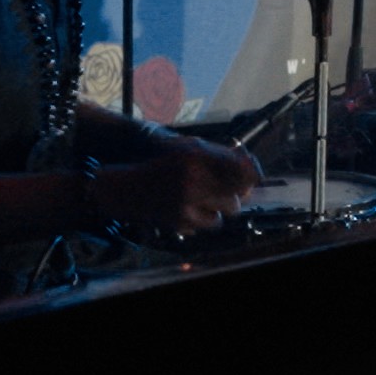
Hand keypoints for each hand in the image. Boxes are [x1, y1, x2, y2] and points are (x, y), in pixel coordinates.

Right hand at [103, 136, 262, 235]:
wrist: (125, 188)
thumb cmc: (162, 166)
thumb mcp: (189, 150)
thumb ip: (219, 156)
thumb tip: (251, 168)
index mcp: (196, 158)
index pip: (241, 171)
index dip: (251, 178)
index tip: (250, 181)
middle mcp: (193, 179)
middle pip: (236, 197)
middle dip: (236, 196)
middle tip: (227, 193)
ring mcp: (186, 202)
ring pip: (225, 213)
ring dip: (220, 209)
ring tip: (206, 200)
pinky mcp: (180, 220)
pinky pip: (209, 224)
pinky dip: (205, 219)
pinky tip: (192, 209)